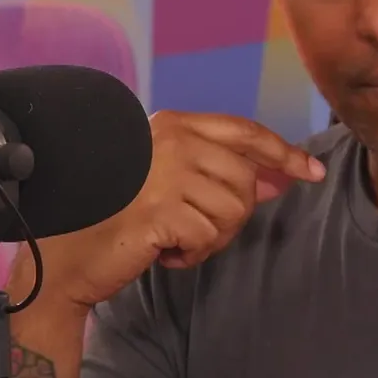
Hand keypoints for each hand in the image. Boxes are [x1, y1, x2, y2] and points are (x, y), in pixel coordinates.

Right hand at [11, 111, 326, 311]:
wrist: (66, 252)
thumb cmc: (117, 214)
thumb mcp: (172, 182)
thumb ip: (221, 173)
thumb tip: (279, 180)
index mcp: (174, 124)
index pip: (246, 132)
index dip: (284, 153)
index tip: (312, 172)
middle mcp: (172, 140)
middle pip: (246, 179)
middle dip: (234, 214)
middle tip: (197, 230)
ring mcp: (167, 173)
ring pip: (234, 210)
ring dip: (213, 237)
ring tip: (177, 239)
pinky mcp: (162, 210)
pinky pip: (210, 237)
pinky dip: (194, 254)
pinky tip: (165, 252)